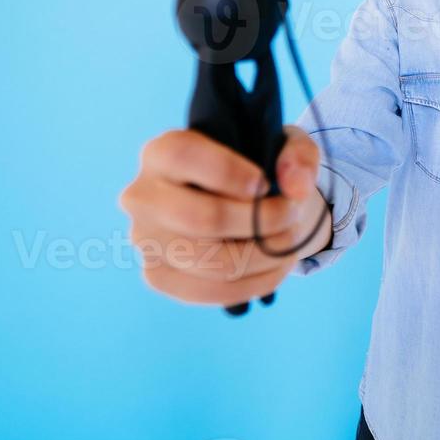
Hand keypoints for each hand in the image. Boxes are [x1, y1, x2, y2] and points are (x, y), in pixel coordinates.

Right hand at [119, 124, 326, 307]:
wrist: (238, 204)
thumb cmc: (255, 169)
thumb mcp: (284, 147)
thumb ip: (298, 156)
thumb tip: (296, 187)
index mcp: (161, 153)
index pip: (182, 156)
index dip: (229, 171)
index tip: (265, 183)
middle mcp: (142, 196)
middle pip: (201, 218)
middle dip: (261, 222)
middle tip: (292, 215)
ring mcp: (145, 240)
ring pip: (209, 261)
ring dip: (264, 256)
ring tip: (290, 242)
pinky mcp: (158, 275)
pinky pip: (208, 292)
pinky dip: (253, 283)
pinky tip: (276, 266)